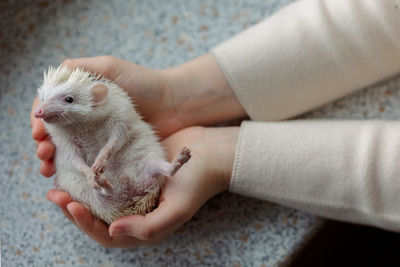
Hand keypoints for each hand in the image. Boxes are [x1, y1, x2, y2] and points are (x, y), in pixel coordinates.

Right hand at [31, 54, 245, 176]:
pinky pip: (90, 160)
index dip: (41, 120)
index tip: (39, 132)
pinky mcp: (113, 149)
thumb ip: (79, 69)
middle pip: (56, 131)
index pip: (52, 108)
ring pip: (69, 148)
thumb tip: (49, 84)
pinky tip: (71, 175)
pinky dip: (77, 168)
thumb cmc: (144, 82)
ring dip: (56, 159)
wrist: (174, 103)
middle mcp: (87, 115)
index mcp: (82, 95)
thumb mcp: (110, 67)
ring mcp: (100, 133)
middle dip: (45, 143)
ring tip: (50, 168)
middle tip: (43, 154)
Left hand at [46, 126, 238, 247]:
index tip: (70, 206)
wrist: (210, 153)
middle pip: (97, 217)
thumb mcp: (177, 209)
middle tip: (55, 193)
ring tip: (58, 180)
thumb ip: (148, 228)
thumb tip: (112, 232)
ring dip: (77, 192)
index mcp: (144, 226)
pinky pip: (106, 177)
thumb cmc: (197, 183)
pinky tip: (78, 164)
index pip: (108, 234)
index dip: (86, 224)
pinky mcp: (132, 172)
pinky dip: (90, 174)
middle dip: (74, 208)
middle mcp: (135, 212)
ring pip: (98, 198)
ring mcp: (132, 192)